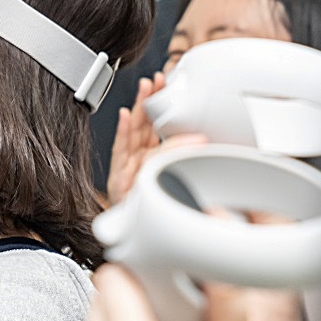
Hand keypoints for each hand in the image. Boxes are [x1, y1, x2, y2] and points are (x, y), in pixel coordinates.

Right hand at [106, 72, 206, 205]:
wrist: (137, 240)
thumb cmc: (153, 214)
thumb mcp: (175, 184)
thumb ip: (182, 159)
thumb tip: (200, 140)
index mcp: (152, 160)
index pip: (156, 127)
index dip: (159, 106)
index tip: (164, 86)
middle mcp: (139, 162)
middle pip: (144, 126)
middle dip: (149, 101)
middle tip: (156, 80)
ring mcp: (129, 169)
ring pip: (134, 134)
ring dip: (138, 110)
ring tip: (143, 90)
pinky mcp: (120, 180)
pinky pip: (121, 153)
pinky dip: (122, 134)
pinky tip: (123, 118)